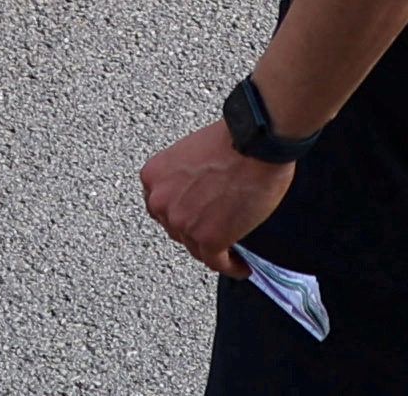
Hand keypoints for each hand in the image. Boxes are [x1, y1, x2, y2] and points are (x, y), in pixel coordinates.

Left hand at [139, 123, 294, 273]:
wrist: (254, 143)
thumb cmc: (230, 141)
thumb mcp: (189, 153)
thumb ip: (183, 178)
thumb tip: (196, 195)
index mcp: (153, 176)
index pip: (160, 208)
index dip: (178, 215)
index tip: (193, 220)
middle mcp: (161, 201)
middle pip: (176, 230)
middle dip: (195, 232)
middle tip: (215, 232)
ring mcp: (183, 222)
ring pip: (197, 249)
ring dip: (213, 251)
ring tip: (231, 253)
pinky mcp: (210, 239)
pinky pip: (217, 262)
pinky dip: (231, 267)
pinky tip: (242, 266)